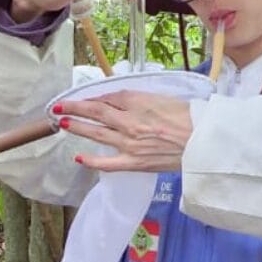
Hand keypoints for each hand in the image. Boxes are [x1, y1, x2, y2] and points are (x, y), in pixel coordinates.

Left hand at [56, 91, 191, 172]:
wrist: (203, 142)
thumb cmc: (190, 117)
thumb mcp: (163, 98)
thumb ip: (140, 99)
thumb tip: (120, 102)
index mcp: (138, 101)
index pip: (108, 98)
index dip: (92, 98)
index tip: (82, 98)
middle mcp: (129, 121)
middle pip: (95, 112)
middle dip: (75, 108)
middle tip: (58, 106)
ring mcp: (129, 143)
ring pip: (96, 133)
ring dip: (78, 127)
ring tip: (63, 123)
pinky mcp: (134, 162)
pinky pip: (107, 163)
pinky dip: (91, 161)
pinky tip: (79, 158)